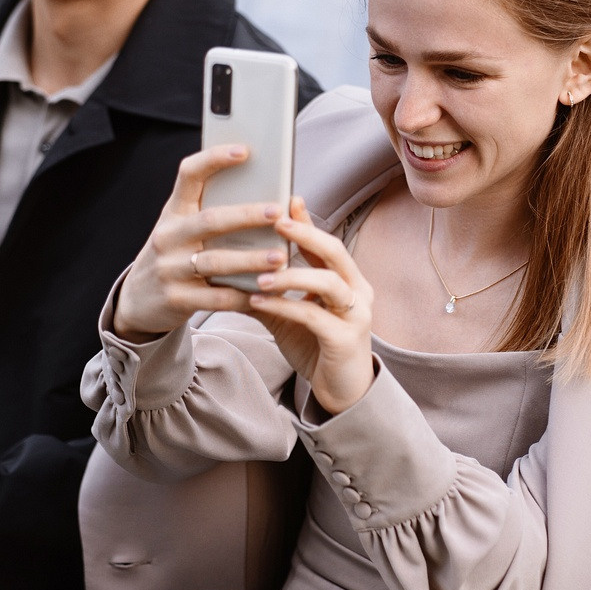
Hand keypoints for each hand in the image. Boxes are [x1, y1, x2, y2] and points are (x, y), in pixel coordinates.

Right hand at [112, 144, 287, 341]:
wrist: (137, 300)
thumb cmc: (174, 255)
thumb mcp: (181, 228)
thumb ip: (211, 211)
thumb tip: (263, 190)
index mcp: (174, 211)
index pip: (189, 175)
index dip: (214, 159)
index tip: (244, 150)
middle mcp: (169, 236)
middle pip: (210, 220)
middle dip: (246, 215)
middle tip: (277, 212)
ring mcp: (170, 268)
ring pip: (215, 261)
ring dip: (251, 260)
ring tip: (280, 258)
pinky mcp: (176, 298)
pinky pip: (216, 298)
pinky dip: (242, 296)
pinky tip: (265, 293)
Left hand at [246, 199, 375, 413]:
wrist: (341, 392)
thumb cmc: (317, 347)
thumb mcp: (291, 313)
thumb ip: (271, 290)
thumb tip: (232, 268)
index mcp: (347, 280)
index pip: (326, 243)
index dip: (307, 221)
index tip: (287, 198)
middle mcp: (358, 291)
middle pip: (334, 252)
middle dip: (305, 234)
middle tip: (276, 221)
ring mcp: (356, 315)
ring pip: (327, 283)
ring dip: (291, 275)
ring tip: (259, 274)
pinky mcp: (346, 339)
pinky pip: (314, 316)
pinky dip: (285, 306)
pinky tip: (258, 302)